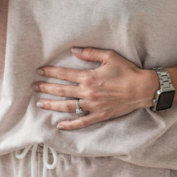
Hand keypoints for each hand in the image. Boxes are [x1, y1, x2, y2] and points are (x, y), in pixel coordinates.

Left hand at [34, 47, 157, 129]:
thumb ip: (90, 53)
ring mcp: (92, 105)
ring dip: (51, 105)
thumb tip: (74, 50)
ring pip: (67, 107)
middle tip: (34, 86)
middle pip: (61, 91)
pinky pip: (81, 122)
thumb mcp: (109, 56)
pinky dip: (70, 124)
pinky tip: (59, 125)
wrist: (143, 89)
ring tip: (39, 103)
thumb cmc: (127, 70)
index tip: (39, 70)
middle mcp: (88, 92)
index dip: (50, 72)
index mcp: (89, 77)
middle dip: (45, 88)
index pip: (63, 74)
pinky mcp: (99, 115)